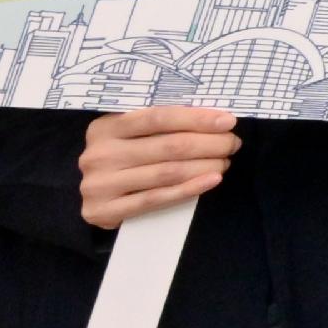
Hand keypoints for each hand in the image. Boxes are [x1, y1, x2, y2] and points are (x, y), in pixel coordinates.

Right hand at [77, 105, 239, 229]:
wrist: (94, 199)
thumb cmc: (121, 159)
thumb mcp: (129, 136)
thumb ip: (159, 126)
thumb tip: (212, 118)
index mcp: (105, 127)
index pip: (158, 117)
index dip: (196, 119)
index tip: (228, 121)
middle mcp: (99, 154)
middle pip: (168, 146)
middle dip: (209, 143)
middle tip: (232, 143)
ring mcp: (100, 184)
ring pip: (166, 173)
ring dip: (204, 165)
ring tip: (225, 161)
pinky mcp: (104, 210)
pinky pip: (156, 199)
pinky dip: (189, 189)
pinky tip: (212, 180)